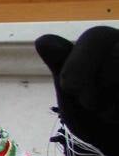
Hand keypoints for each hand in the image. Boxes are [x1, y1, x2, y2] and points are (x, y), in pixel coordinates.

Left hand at [36, 26, 118, 155]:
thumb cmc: (95, 119)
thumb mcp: (73, 92)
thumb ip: (63, 65)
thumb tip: (43, 39)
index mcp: (112, 44)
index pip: (97, 36)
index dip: (79, 63)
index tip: (69, 88)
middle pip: (116, 55)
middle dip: (95, 85)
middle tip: (91, 105)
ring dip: (111, 100)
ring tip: (106, 113)